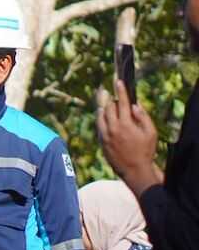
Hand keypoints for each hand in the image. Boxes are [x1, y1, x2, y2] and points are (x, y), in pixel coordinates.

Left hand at [97, 81, 162, 196]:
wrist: (134, 169)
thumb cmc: (146, 151)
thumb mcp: (151, 133)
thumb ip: (144, 117)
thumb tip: (135, 105)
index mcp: (126, 124)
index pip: (122, 103)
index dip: (120, 90)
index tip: (118, 80)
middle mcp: (113, 128)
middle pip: (108, 107)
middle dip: (111, 98)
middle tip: (112, 93)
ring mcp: (105, 135)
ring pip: (100, 115)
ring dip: (103, 107)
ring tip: (106, 102)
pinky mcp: (101, 141)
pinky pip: (98, 125)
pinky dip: (101, 118)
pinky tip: (103, 115)